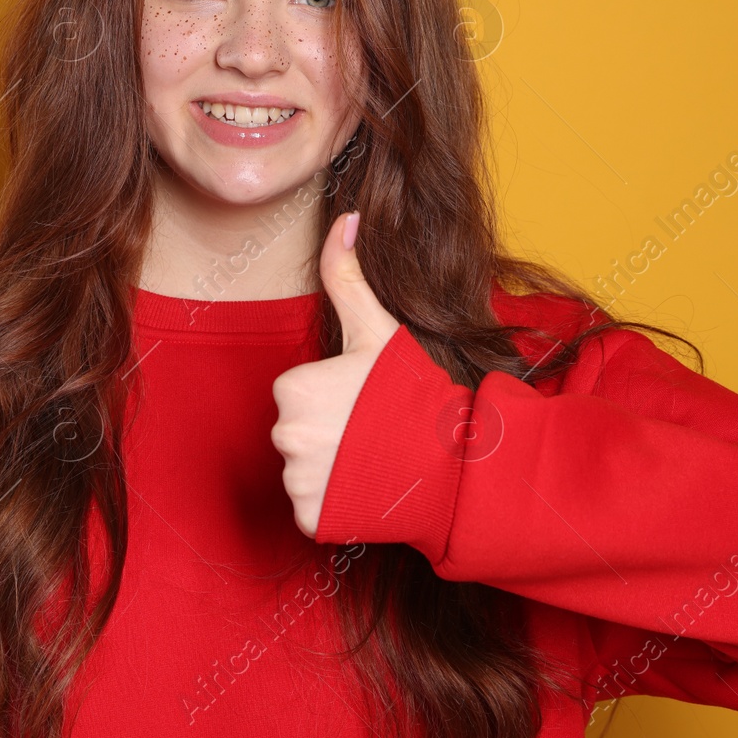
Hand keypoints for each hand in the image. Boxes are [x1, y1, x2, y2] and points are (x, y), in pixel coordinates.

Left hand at [270, 211, 402, 537]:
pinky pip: (312, 508)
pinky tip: (366, 489)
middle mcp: (284, 436)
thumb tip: (344, 218)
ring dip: (331, 469)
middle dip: (328, 432)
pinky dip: (335, 503)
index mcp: (290, 388)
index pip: (297, 393)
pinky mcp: (311, 520)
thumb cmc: (413, 392)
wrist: (453, 463)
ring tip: (371, 460)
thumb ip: (347, 275)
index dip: (332, 396)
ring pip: (303, 471)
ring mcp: (296, 482)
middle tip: (370, 431)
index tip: (363, 401)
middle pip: (297, 432)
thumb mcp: (377, 330)